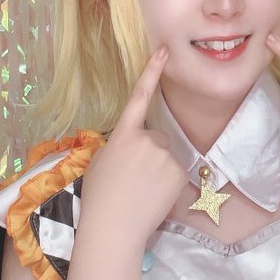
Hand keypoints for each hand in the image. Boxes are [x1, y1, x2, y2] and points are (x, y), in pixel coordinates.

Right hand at [80, 46, 187, 245]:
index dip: (152, 71)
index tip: (164, 50)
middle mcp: (147, 139)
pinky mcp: (180, 173)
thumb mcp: (101, 162)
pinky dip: (168, 182)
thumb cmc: (99, 197)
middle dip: (149, 153)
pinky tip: (154, 197)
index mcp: (124, 135)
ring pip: (166, 156)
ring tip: (142, 190)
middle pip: (156, 138)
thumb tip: (134, 146)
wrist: (114, 229)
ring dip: (159, 169)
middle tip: (134, 178)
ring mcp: (166, 156)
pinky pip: (176, 172)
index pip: (139, 96)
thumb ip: (121, 146)